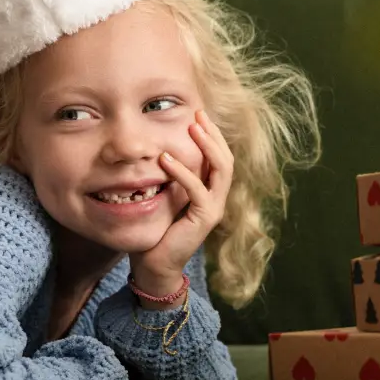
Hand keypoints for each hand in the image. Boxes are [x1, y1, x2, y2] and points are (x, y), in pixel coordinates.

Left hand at [129, 110, 231, 309]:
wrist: (154, 265)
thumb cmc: (156, 230)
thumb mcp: (163, 196)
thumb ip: (169, 176)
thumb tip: (158, 148)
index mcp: (210, 192)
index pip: (220, 157)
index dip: (212, 135)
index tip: (198, 114)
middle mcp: (217, 199)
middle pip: (226, 159)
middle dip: (213, 135)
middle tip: (198, 114)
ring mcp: (213, 209)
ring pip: (221, 170)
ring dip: (207, 146)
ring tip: (191, 128)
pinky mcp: (203, 219)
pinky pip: (198, 190)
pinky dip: (182, 172)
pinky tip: (165, 159)